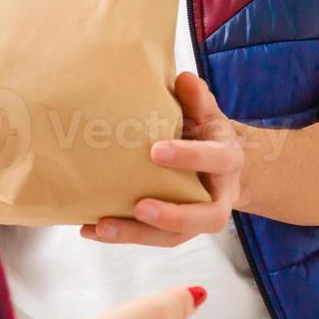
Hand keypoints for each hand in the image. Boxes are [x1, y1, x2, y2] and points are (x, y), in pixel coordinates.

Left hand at [80, 72, 243, 247]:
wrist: (222, 166)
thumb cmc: (207, 134)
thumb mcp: (207, 112)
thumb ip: (196, 99)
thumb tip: (183, 79)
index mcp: (227, 160)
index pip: (214, 160)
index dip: (188, 157)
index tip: (155, 151)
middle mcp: (220, 196)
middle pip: (204, 216)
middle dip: (172, 215)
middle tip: (140, 207)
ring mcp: (198, 218)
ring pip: (175, 236)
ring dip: (137, 234)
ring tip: (102, 226)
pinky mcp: (177, 230)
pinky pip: (152, 238)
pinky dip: (122, 235)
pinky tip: (92, 229)